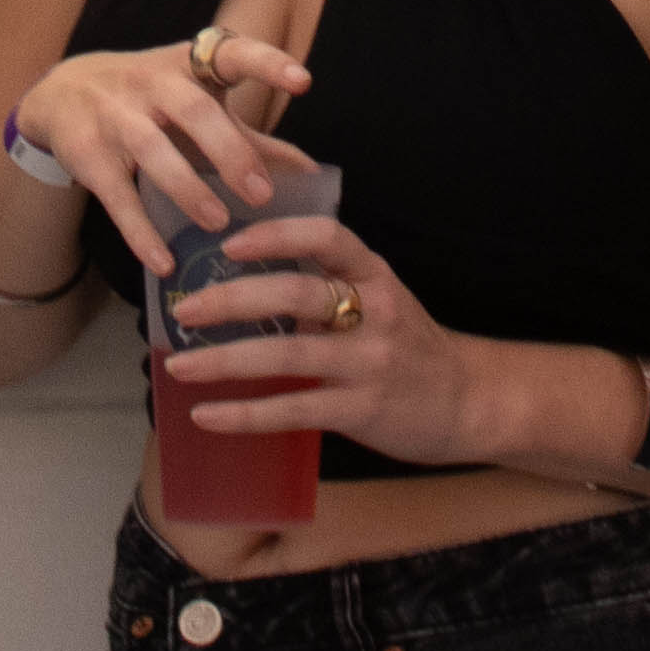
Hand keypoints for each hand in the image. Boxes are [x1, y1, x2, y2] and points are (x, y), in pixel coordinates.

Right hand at [12, 30, 316, 275]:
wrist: (63, 92)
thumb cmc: (152, 100)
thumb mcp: (198, 106)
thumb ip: (252, 138)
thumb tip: (310, 173)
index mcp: (190, 65)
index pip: (231, 52)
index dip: (267, 63)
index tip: (304, 81)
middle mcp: (153, 82)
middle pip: (193, 108)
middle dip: (229, 149)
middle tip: (261, 193)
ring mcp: (116, 115)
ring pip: (152, 149)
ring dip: (187, 187)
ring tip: (218, 222)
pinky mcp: (88, 153)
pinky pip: (117, 195)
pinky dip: (140, 231)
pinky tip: (164, 260)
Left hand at [151, 208, 486, 471]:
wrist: (469, 402)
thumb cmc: (409, 346)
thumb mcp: (380, 299)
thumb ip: (328, 285)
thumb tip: (248, 277)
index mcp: (376, 275)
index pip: (328, 237)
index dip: (278, 234)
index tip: (230, 242)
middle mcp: (375, 313)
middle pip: (297, 293)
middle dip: (233, 299)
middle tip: (184, 308)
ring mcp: (368, 363)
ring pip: (288, 355)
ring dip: (225, 360)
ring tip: (179, 364)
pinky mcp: (361, 410)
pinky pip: (293, 410)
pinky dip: (244, 414)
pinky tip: (206, 415)